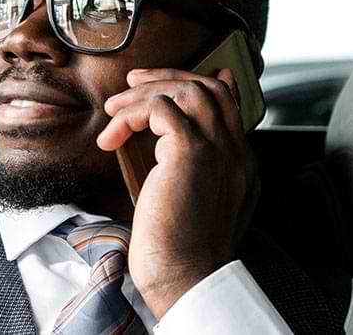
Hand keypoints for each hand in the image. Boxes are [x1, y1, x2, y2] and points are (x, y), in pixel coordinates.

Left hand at [96, 68, 256, 317]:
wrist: (184, 275)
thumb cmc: (178, 248)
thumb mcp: (187, 200)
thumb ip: (183, 168)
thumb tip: (161, 144)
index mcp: (239, 162)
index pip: (227, 103)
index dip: (194, 83)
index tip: (159, 83)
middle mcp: (234, 150)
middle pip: (207, 88)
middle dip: (167, 77)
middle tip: (131, 83)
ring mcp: (216, 149)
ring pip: (185, 91)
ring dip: (143, 94)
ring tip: (113, 111)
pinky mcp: (189, 151)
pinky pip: (160, 108)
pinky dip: (132, 114)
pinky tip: (114, 136)